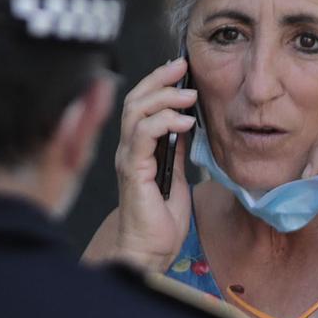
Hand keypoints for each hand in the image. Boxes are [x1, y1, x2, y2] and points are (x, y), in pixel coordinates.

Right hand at [112, 57, 197, 269]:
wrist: (151, 251)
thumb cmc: (161, 221)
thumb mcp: (177, 175)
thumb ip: (176, 149)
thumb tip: (186, 122)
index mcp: (138, 149)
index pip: (141, 104)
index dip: (158, 82)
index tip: (180, 68)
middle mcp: (128, 149)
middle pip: (135, 99)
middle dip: (159, 78)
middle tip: (183, 66)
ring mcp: (128, 159)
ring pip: (136, 111)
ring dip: (165, 97)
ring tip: (189, 95)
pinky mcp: (132, 171)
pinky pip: (143, 135)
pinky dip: (164, 122)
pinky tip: (185, 122)